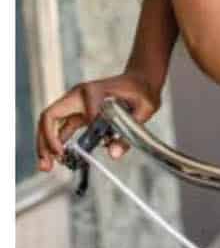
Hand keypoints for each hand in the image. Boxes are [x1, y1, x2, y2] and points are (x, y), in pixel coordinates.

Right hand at [36, 71, 160, 169]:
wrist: (141, 80)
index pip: (80, 110)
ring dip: (46, 146)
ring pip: (51, 124)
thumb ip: (130, 131)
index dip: (84, 128)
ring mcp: (76, 104)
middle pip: (50, 116)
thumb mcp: (145, 109)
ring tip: (47, 167)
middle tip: (48, 164)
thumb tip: (113, 154)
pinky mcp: (78, 114)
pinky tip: (60, 159)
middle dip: (46, 141)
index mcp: (94, 91)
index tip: (96, 139)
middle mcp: (79, 95)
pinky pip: (61, 130)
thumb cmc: (143, 90)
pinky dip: (57, 145)